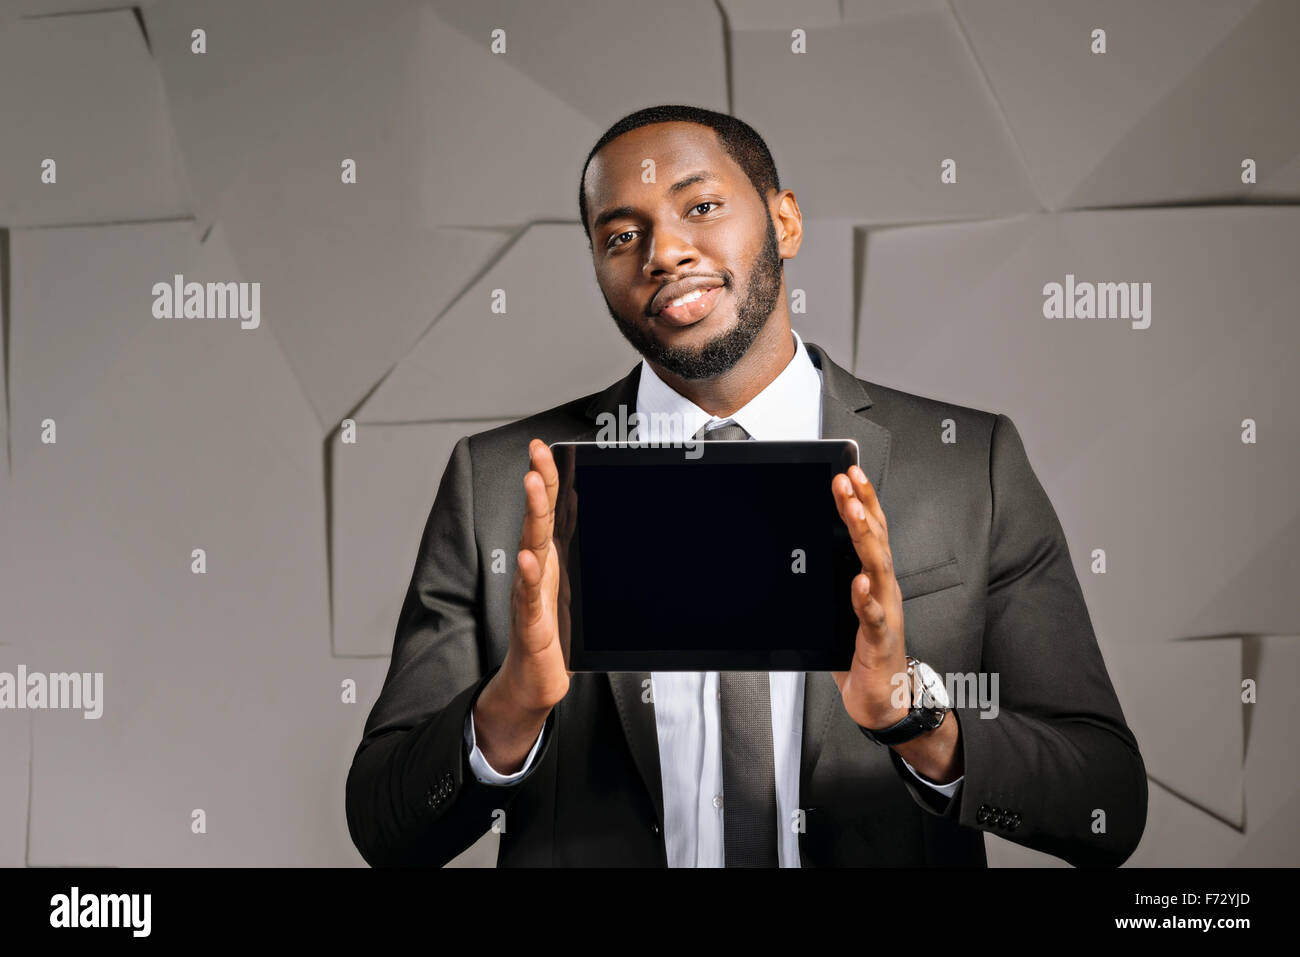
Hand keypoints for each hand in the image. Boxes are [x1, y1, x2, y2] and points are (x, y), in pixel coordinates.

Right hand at [474, 439, 572, 771]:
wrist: (535, 680)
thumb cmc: (553, 634)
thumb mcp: (574, 590)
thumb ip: (582, 559)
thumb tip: (609, 522)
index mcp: (551, 559)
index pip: (548, 511)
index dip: (546, 478)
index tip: (544, 448)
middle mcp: (538, 571)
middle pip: (537, 519)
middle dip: (538, 482)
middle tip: (536, 453)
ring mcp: (532, 595)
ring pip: (532, 548)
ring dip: (532, 515)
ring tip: (531, 484)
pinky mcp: (532, 624)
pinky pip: (528, 597)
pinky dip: (528, 577)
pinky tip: (528, 559)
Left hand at [829, 465, 962, 783]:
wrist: (885, 700)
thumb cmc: (864, 654)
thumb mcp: (844, 609)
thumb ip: (834, 583)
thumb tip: (805, 551)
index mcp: (874, 581)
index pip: (872, 532)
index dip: (865, 500)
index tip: (850, 472)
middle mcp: (883, 591)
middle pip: (876, 541)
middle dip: (862, 506)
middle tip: (847, 480)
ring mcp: (884, 614)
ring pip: (878, 570)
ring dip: (865, 539)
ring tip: (854, 514)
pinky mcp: (879, 642)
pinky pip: (873, 618)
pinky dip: (866, 599)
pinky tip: (858, 583)